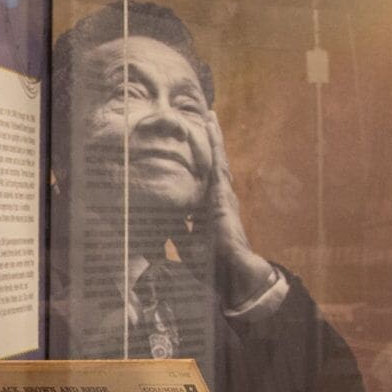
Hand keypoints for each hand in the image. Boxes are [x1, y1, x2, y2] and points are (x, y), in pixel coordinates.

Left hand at [187, 109, 265, 278]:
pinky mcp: (223, 192)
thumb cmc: (215, 269)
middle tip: (205, 122)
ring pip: (217, 160)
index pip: (204, 186)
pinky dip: (215, 143)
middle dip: (210, 146)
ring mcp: (224, 195)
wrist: (236, 274)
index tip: (193, 154)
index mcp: (211, 213)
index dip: (201, 168)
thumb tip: (155, 248)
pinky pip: (218, 162)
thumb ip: (176, 245)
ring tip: (209, 117)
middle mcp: (220, 200)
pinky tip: (211, 125)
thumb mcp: (189, 252)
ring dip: (214, 138)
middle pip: (213, 167)